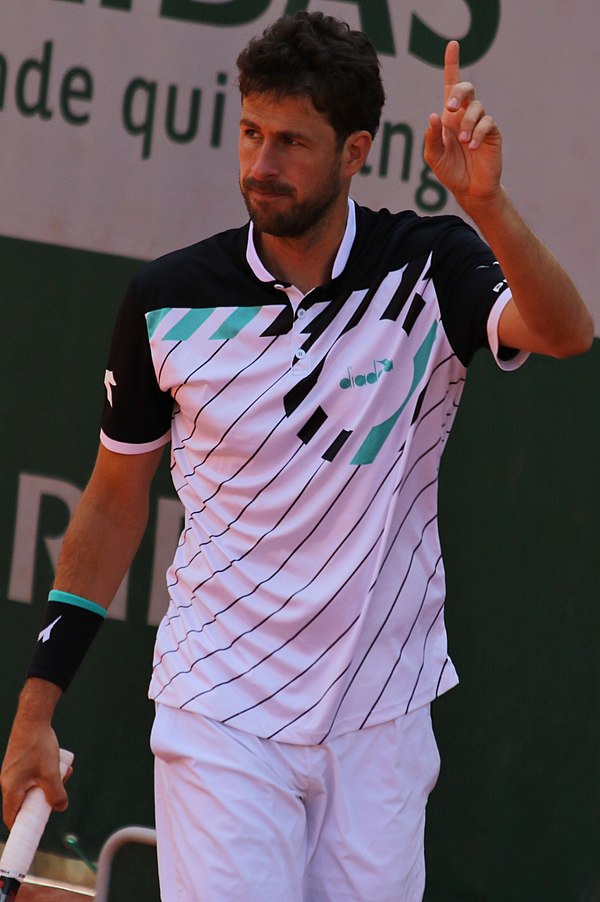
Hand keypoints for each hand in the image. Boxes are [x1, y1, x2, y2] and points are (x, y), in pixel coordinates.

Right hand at [1, 687, 67, 828]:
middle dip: (44, 800)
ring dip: (48, 784)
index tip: (34, 832)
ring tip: (64, 772)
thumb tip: (61, 808)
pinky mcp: (18, 764)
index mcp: (11, 789)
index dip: (23, 827)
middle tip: (59, 794)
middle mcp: (8, 782)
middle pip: (24, 803)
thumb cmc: (38, 746)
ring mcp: (12, 772)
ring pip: (31, 787)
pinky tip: (59, 765)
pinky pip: (31, 776)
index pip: (12, 818)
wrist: (32, 719)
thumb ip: (56, 794)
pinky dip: (44, 775)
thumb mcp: (51, 773)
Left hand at [424, 40, 501, 205]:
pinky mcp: (492, 133)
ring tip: (463, 142)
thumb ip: (431, 137)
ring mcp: (480, 123)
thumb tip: (434, 115)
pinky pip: (487, 123)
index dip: (452, 64)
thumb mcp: (433, 156)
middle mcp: (465, 115)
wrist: (469, 189)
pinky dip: (477, 133)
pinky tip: (472, 146)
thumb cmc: (450, 171)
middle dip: (459, 92)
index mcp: (449, 117)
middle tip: (450, 107)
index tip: (452, 45)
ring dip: (467, 123)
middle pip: (466, 89)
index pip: (450, 86)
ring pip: (476, 107)